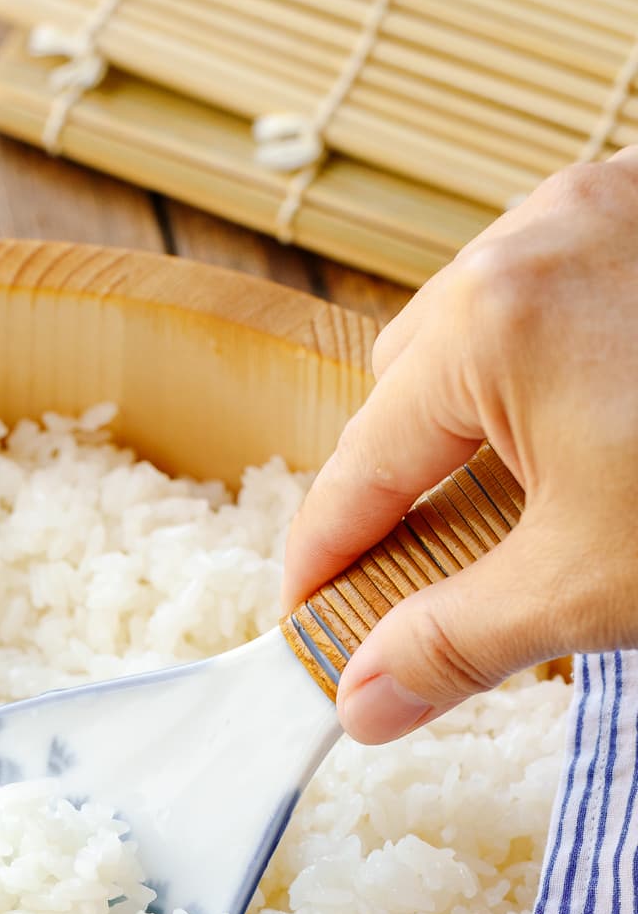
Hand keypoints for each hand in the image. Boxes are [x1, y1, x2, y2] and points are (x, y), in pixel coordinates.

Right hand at [282, 146, 637, 743]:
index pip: (360, 464)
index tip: (309, 618)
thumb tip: (363, 702)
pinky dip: (548, 372)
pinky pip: (555, 296)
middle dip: (407, 482)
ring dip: (478, 424)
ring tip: (534, 504)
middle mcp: (534, 239)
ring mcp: (603, 211)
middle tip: (438, 572)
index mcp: (493, 323)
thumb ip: (456, 644)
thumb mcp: (592, 585)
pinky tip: (598, 436)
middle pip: (408, 383)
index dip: (325, 556)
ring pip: (479, 332)